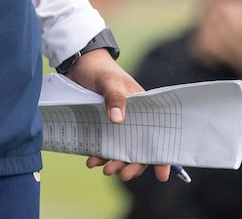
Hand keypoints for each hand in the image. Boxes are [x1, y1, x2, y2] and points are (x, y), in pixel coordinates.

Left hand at [68, 50, 171, 183]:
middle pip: (140, 148)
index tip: (162, 175)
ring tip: (105, 170)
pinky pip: (104, 146)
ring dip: (116, 163)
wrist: (79, 65)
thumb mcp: (108, 81)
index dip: (162, 156)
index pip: (158, 134)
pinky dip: (100, 156)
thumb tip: (118, 120)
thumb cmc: (100, 70)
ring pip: (122, 150)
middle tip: (123, 174)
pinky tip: (92, 161)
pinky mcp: (102, 127)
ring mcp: (117, 124)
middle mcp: (134, 119)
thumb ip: (115, 98)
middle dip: (134, 164)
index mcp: (144, 109)